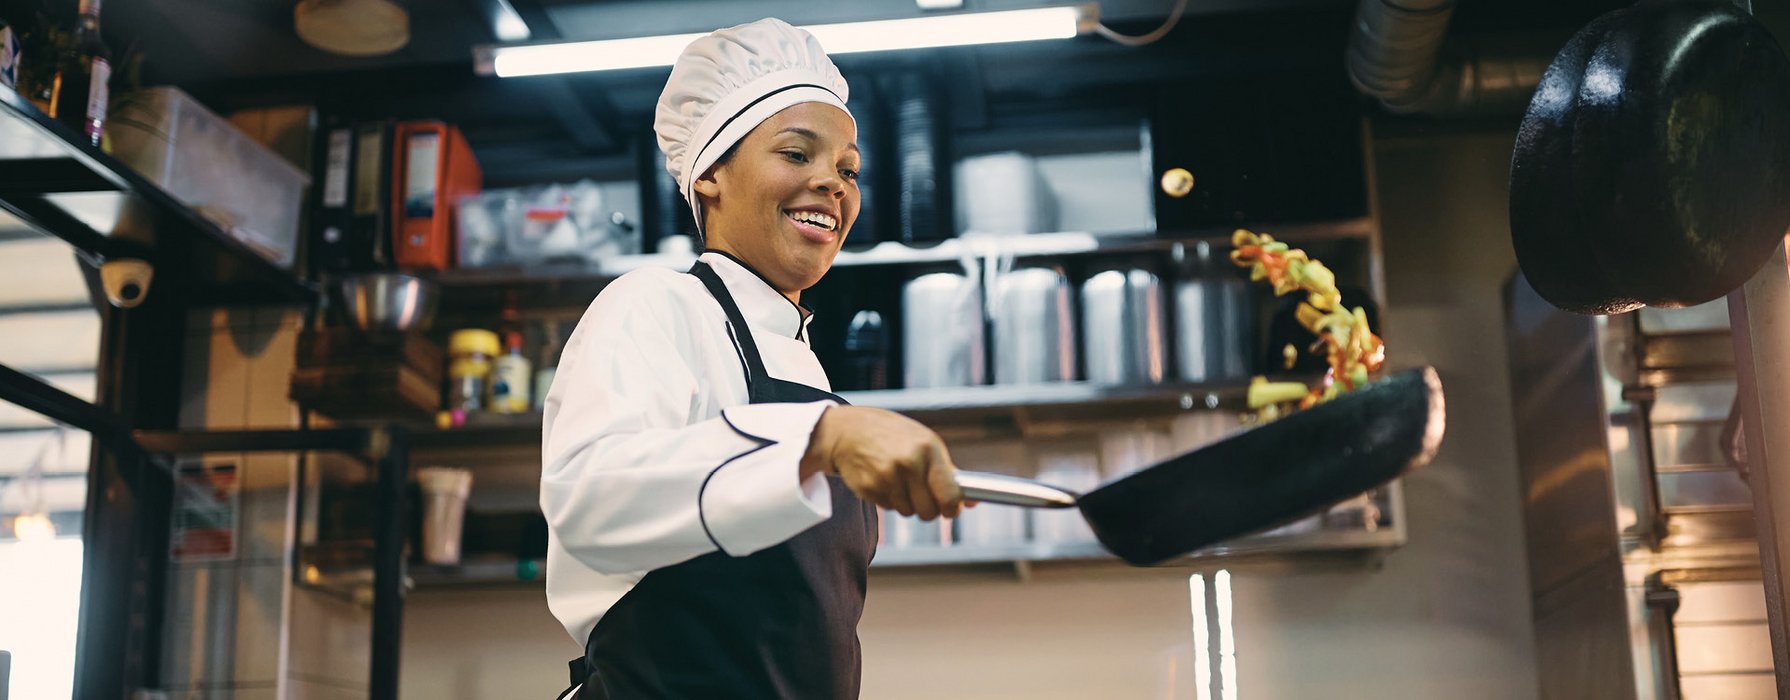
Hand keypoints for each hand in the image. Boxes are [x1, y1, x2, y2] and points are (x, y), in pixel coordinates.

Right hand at [802, 405, 963, 519]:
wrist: (847, 431)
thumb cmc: (892, 435)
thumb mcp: (924, 442)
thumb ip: (948, 472)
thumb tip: (974, 501)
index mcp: (927, 449)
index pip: (950, 495)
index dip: (953, 508)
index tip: (952, 509)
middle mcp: (908, 463)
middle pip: (929, 511)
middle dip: (928, 508)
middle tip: (921, 493)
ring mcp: (887, 477)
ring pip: (909, 512)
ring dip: (907, 503)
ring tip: (898, 480)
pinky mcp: (869, 488)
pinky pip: (890, 508)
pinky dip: (889, 500)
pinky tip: (883, 479)